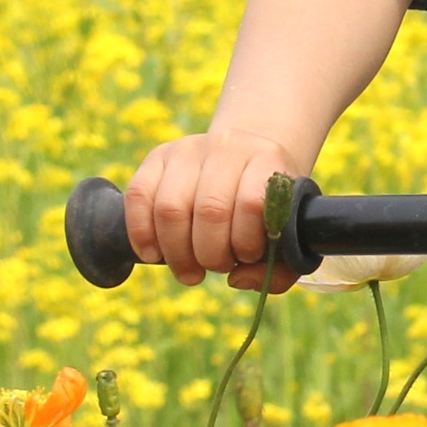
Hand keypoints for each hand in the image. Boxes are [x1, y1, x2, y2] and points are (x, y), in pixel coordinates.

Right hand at [122, 128, 309, 289]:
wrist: (247, 159)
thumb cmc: (267, 209)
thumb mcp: (288, 235)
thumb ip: (278, 270)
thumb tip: (236, 280)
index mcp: (267, 160)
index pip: (252, 203)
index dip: (245, 243)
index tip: (247, 258)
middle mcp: (227, 147)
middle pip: (209, 210)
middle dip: (210, 255)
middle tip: (216, 268)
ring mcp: (188, 149)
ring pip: (170, 207)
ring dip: (177, 253)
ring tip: (189, 270)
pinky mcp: (157, 157)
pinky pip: (138, 195)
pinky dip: (141, 233)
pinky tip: (153, 255)